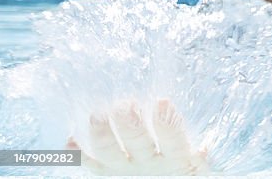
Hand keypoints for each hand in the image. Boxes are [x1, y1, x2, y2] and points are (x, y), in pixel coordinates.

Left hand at [67, 99, 208, 175]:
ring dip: (101, 134)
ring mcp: (124, 169)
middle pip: (138, 143)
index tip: (161, 101)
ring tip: (97, 114)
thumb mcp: (197, 169)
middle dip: (130, 124)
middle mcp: (148, 164)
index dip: (167, 123)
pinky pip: (89, 165)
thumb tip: (201, 151)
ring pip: (109, 153)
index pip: (173, 141)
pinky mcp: (107, 172)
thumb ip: (198, 159)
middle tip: (123, 105)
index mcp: (176, 159)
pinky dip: (77, 153)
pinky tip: (69, 140)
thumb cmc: (182, 173)